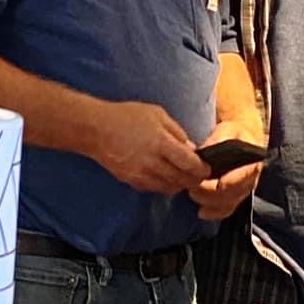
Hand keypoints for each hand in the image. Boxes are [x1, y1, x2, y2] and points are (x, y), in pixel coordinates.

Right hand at [91, 100, 210, 194]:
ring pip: (169, 188)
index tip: (206, 168)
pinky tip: (165, 175)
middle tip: (199, 175)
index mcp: (161, 142)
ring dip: (179, 183)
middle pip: (181, 180)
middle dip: (193, 179)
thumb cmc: (126, 116)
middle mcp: (152, 162)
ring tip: (183, 175)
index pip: (189, 164)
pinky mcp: (131, 181)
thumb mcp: (157, 114)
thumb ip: (177, 132)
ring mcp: (141, 174)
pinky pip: (154, 189)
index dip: (201, 169)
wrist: (97, 129)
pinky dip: (164, 185)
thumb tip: (191, 148)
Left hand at [189, 120, 264, 219]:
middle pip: (234, 193)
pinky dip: (214, 213)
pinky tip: (201, 212)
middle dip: (213, 193)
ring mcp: (243, 191)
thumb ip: (218, 139)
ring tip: (193, 194)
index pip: (245, 175)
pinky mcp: (235, 198)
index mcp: (252, 162)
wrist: (243, 140)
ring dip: (210, 203)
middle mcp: (250, 180)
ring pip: (229, 204)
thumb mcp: (228, 130)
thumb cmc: (234, 135)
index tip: (218, 184)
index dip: (232, 181)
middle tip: (194, 188)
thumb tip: (204, 151)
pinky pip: (227, 210)